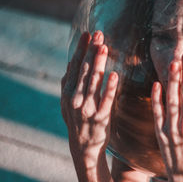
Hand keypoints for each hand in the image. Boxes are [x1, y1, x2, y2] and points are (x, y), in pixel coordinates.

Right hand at [61, 31, 117, 181]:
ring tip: (103, 47)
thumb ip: (68, 84)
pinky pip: (106, 100)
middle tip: (99, 34)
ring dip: (98, 63)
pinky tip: (114, 75)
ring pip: (93, 82)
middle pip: (84, 70)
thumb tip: (70, 64)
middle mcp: (75, 99)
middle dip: (91, 51)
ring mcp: (87, 108)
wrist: (84, 147)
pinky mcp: (101, 118)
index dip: (80, 49)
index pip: (75, 66)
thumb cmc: (77, 122)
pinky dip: (109, 87)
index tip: (87, 34)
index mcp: (68, 93)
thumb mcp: (67, 103)